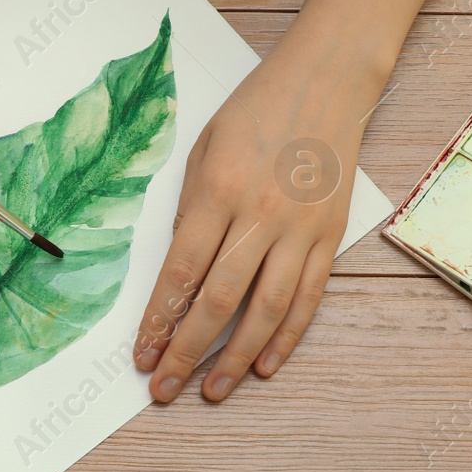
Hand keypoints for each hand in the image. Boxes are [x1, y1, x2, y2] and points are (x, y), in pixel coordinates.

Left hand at [133, 40, 384, 401]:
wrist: (327, 81)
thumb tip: (181, 274)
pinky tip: (264, 366)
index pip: (182, 273)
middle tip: (164, 389)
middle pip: (219, 302)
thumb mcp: (203, 151)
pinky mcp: (329, 236)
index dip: (159, 321)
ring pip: (266, 311)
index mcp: (217, 191)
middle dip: (186, 352)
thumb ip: (191, 213)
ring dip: (236, 358)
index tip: (142, 355)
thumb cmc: (256, 112)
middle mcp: (260, 216)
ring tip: (212, 390)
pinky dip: (286, 337)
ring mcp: (300, 230)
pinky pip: (307, 299)